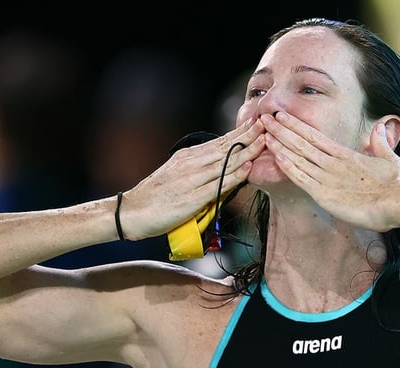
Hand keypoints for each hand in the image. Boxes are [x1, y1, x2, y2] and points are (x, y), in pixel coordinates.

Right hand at [120, 119, 263, 239]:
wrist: (132, 213)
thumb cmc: (156, 197)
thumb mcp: (176, 174)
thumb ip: (198, 169)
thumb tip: (220, 166)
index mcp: (187, 157)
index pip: (219, 142)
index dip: (240, 132)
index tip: (257, 122)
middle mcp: (189, 164)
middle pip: (224, 148)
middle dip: (247, 136)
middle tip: (267, 124)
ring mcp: (190, 180)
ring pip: (224, 163)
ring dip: (246, 152)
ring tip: (264, 141)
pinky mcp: (191, 199)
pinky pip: (216, 185)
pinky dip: (233, 176)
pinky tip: (246, 168)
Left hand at [261, 112, 399, 230]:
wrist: (397, 202)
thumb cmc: (395, 183)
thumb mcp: (389, 158)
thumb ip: (380, 143)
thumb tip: (381, 127)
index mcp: (345, 154)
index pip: (315, 136)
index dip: (296, 126)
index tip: (282, 116)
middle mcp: (332, 163)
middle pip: (301, 142)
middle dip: (281, 130)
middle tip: (264, 117)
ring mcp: (326, 177)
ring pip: (298, 157)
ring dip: (280, 145)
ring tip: (264, 133)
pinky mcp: (323, 194)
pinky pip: (301, 178)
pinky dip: (288, 167)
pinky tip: (276, 158)